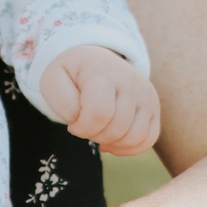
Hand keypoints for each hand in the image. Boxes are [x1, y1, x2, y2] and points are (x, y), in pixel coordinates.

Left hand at [38, 46, 161, 156]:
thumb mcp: (53, 80)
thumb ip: (63, 102)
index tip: (72, 124)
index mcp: (102, 71)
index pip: (99, 113)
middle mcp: (130, 81)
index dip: (82, 128)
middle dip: (95, 136)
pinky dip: (129, 148)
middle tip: (84, 127)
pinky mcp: (154, 107)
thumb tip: (81, 121)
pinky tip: (113, 141)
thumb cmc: (71, 74)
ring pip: (136, 136)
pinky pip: (149, 138)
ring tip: (98, 132)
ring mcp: (146, 94)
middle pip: (117, 127)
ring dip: (112, 143)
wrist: (94, 59)